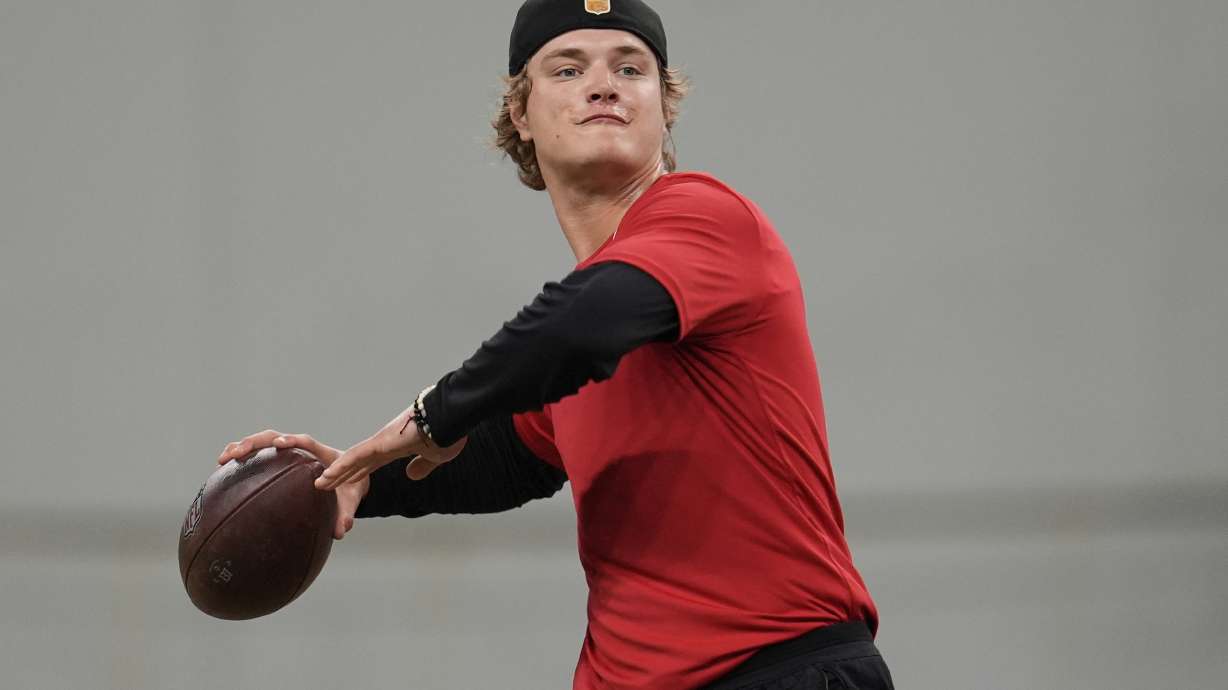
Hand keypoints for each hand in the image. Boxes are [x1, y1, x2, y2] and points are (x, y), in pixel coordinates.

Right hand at [216, 429, 367, 539]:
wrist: (349, 483)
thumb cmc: (349, 489)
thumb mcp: (351, 501)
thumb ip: (346, 514)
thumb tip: (340, 532)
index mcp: (321, 454)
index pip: (305, 442)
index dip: (293, 440)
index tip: (280, 444)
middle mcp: (301, 449)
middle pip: (275, 437)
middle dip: (255, 442)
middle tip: (236, 454)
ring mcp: (288, 453)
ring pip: (263, 443)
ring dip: (242, 447)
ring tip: (222, 460)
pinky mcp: (280, 460)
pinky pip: (259, 456)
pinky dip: (242, 459)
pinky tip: (224, 470)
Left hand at [313, 403, 467, 490]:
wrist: (448, 419)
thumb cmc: (445, 433)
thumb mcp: (434, 457)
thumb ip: (422, 466)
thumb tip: (411, 476)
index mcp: (396, 448)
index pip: (371, 464)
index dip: (357, 473)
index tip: (346, 482)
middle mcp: (384, 444)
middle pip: (357, 463)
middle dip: (341, 475)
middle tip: (324, 484)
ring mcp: (381, 442)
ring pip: (352, 459)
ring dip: (336, 472)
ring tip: (320, 484)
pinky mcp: (381, 442)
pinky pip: (356, 456)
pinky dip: (342, 466)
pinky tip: (328, 475)